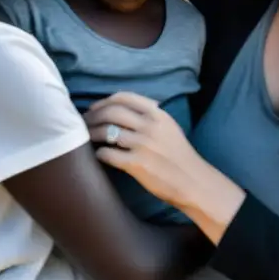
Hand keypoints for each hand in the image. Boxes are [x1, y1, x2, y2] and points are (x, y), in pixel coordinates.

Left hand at [84, 92, 207, 208]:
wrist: (193, 181)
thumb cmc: (179, 155)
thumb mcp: (169, 127)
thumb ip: (150, 116)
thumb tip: (122, 109)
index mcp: (158, 114)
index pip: (124, 97)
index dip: (104, 101)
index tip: (94, 108)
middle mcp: (149, 126)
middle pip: (111, 112)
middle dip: (93, 116)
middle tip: (84, 123)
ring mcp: (142, 145)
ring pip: (106, 132)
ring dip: (91, 134)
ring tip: (86, 138)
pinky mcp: (137, 165)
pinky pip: (108, 154)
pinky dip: (99, 153)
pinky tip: (98, 155)